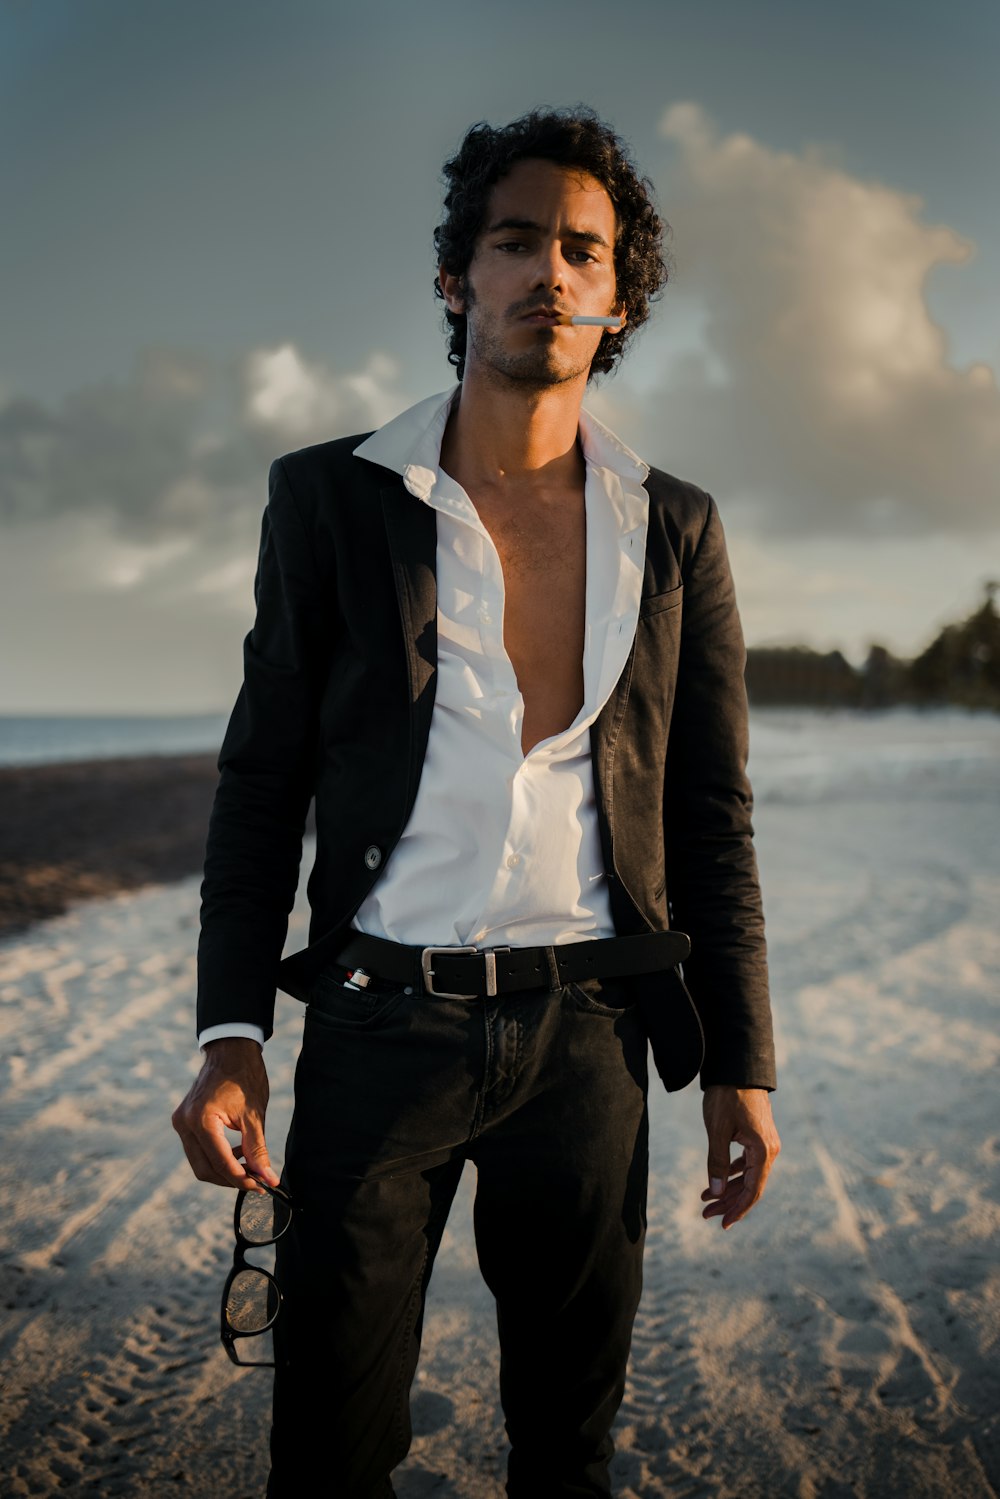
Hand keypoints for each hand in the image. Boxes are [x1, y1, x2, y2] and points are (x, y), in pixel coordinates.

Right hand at [171, 1037, 280, 1190]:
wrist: (230, 1050)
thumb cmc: (245, 1076)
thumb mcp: (254, 1115)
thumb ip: (258, 1149)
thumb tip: (267, 1178)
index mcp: (202, 1119)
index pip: (220, 1162)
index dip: (241, 1179)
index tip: (261, 1186)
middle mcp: (185, 1123)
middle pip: (204, 1168)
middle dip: (230, 1179)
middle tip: (257, 1181)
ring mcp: (181, 1121)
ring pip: (199, 1162)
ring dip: (223, 1170)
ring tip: (250, 1167)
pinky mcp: (183, 1120)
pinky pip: (197, 1149)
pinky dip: (215, 1157)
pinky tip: (237, 1153)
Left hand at [701, 1085, 779, 1228]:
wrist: (737, 1067)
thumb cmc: (726, 1096)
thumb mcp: (717, 1130)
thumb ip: (716, 1161)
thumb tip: (715, 1192)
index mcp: (763, 1151)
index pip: (752, 1191)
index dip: (737, 1210)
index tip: (722, 1224)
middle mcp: (769, 1150)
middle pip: (750, 1186)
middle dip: (727, 1202)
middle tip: (705, 1214)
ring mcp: (765, 1143)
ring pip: (747, 1175)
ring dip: (727, 1188)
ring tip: (705, 1199)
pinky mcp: (758, 1136)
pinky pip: (747, 1162)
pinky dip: (731, 1172)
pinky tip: (717, 1180)